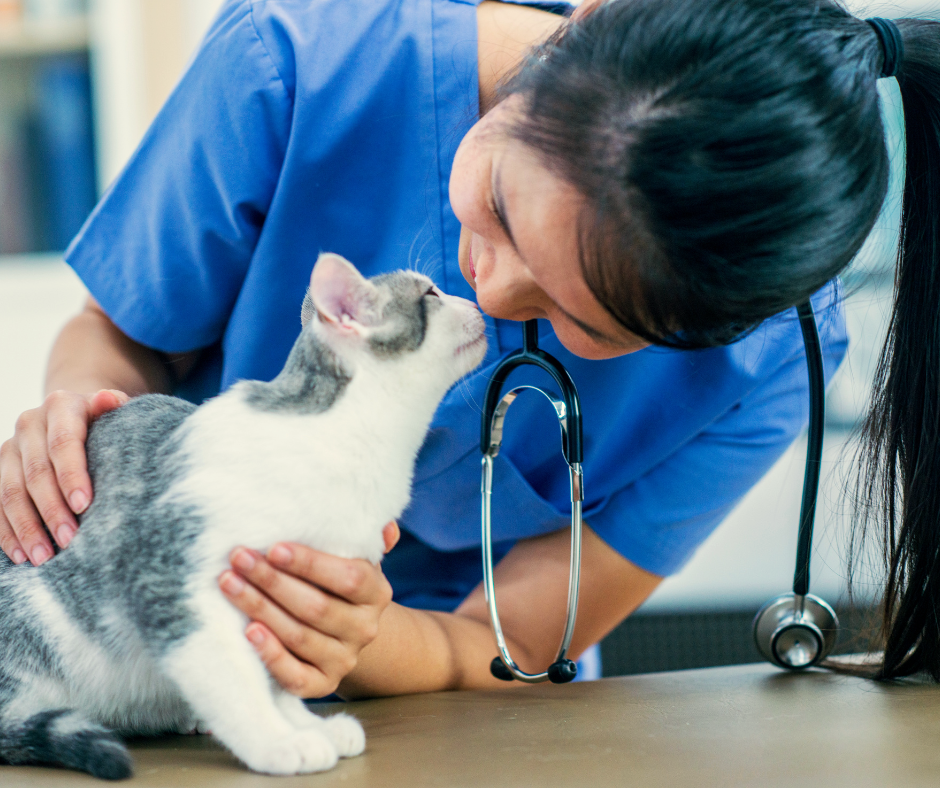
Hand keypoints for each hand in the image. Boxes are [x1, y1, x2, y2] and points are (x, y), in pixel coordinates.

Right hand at [0, 389, 128, 564]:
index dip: (72, 475)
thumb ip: (113, 406)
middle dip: (51, 510)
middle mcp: (29, 424)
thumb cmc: (104, 421)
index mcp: (60, 406)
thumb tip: (109, 399)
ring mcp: (9, 448)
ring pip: (9, 492)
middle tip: (69, 541)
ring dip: (25, 528)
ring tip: (43, 557)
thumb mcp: (114, 410)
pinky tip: (20, 554)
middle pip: (36, 473)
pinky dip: (6, 532)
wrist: (73, 414)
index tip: (84, 505)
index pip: (63, 444)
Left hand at [219, 522, 399, 697]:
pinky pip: (295, 676)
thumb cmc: (337, 584)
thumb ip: (365, 540)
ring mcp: (344, 659)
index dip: (310, 564)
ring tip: (229, 584)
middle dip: (272, 581)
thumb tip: (386, 527)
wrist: (344, 633)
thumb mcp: (354, 559)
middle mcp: (365, 629)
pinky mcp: (323, 684)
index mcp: (376, 593)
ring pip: (299, 636)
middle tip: (239, 558)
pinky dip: (271, 655)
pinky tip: (248, 632)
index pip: (349, 577)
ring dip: (260, 609)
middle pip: (317, 607)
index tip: (274, 548)